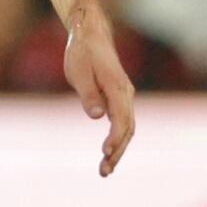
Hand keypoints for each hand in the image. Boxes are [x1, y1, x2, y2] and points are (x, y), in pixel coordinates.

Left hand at [64, 14, 136, 176]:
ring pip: (127, 128)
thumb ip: (88, 94)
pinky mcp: (119, 98)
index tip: (105, 153)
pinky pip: (123, 122)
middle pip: (127, 129)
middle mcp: (126, 93)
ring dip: (118, 149)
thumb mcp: (79, 72)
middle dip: (117, 152)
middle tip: (104, 171)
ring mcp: (125, 96)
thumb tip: (96, 116)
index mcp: (117, 87)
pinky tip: (108, 153)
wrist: (91, 35)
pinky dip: (118, 139)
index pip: (121, 119)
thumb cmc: (82, 53)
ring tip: (105, 170)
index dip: (114, 138)